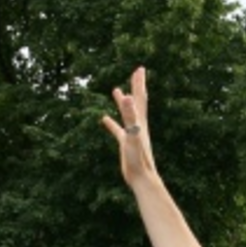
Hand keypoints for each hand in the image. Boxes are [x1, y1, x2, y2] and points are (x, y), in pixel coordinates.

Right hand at [102, 67, 160, 189]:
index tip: (140, 68)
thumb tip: (129, 98)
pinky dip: (111, 123)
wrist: (141, 178)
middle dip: (136, 86)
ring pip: (126, 114)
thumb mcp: (133, 135)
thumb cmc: (139, 158)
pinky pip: (117, 130)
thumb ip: (130, 117)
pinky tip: (104, 119)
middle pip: (137, 101)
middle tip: (137, 72)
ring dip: (122, 102)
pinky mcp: (125, 143)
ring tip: (116, 90)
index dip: (139, 83)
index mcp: (140, 121)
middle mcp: (138, 125)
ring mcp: (132, 134)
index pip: (139, 98)